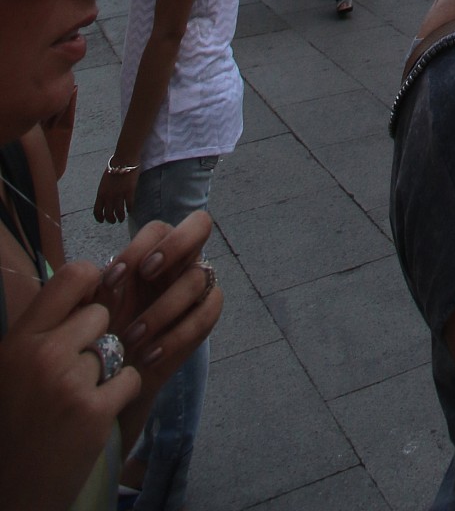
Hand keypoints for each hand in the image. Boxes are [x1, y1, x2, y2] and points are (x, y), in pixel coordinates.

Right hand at [0, 259, 139, 509]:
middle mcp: (43, 355)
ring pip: (117, 348)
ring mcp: (70, 383)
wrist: (13, 489)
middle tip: (76, 372)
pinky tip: (95, 414)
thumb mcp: (14, 367)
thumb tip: (92, 281)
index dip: (91, 283)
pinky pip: (130, 378)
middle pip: (99, 315)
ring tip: (78, 399)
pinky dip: (120, 395)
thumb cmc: (16, 424)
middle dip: (97, 339)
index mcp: (19, 341)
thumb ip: (46, 329)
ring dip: (107, 371)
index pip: (71, 276)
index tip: (90, 302)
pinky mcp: (94, 412)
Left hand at [93, 162, 137, 226]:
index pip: (97, 211)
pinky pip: (129, 205)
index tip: (102, 220)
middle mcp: (109, 196)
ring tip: (122, 218)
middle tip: (114, 220)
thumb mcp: (104, 182)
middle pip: (108, 214)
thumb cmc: (114, 168)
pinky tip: (129, 209)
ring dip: (120, 217)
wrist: (124, 159)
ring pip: (119, 212)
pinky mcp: (129, 192)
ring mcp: (119, 194)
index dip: (99, 218)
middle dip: (111, 220)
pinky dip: (129, 209)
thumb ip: (104, 192)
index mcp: (101, 193)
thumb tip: (106, 201)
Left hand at [97, 211, 221, 382]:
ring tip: (132, 337)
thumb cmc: (104, 330)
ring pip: (198, 278)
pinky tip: (150, 354)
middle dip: (175, 245)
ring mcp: (199, 286)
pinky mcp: (205, 316)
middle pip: (200, 224)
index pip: (159, 229)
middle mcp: (181, 261)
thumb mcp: (92, 309)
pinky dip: (177, 336)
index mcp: (154, 252)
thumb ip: (91, 288)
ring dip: (163, 308)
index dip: (138, 247)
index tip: (112, 280)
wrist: (117, 373)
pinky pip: (206, 314)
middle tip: (146, 274)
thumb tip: (94, 273)